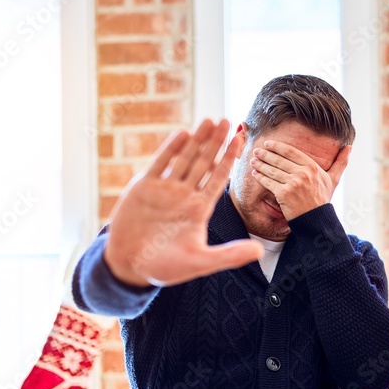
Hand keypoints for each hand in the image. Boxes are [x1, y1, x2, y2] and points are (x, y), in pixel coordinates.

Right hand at [104, 118, 263, 286]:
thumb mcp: (200, 261)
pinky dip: (171, 149)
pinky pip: (160, 163)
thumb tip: (259, 252)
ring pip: (184, 158)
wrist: (129, 266)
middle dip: (217, 142)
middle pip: (204, 163)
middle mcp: (184, 195)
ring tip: (210, 120)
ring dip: (197, 140)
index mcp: (199, 209)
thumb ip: (229, 255)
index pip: (219, 178)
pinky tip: (183, 133)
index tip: (242, 140)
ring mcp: (164, 189)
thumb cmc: (165, 267)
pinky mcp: (143, 186)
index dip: (230, 159)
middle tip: (229, 121)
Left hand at [249, 140, 349, 219]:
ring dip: (260, 164)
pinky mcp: (284, 194)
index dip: (277, 146)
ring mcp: (293, 183)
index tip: (269, 144)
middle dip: (265, 154)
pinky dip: (260, 177)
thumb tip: (350, 147)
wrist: (317, 220)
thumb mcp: (333, 179)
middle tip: (256, 151)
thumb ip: (341, 162)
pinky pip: (268, 182)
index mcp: (312, 167)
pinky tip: (255, 173)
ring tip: (253, 160)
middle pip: (279, 159)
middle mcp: (303, 173)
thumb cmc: (323, 199)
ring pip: (272, 170)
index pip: (291, 152)